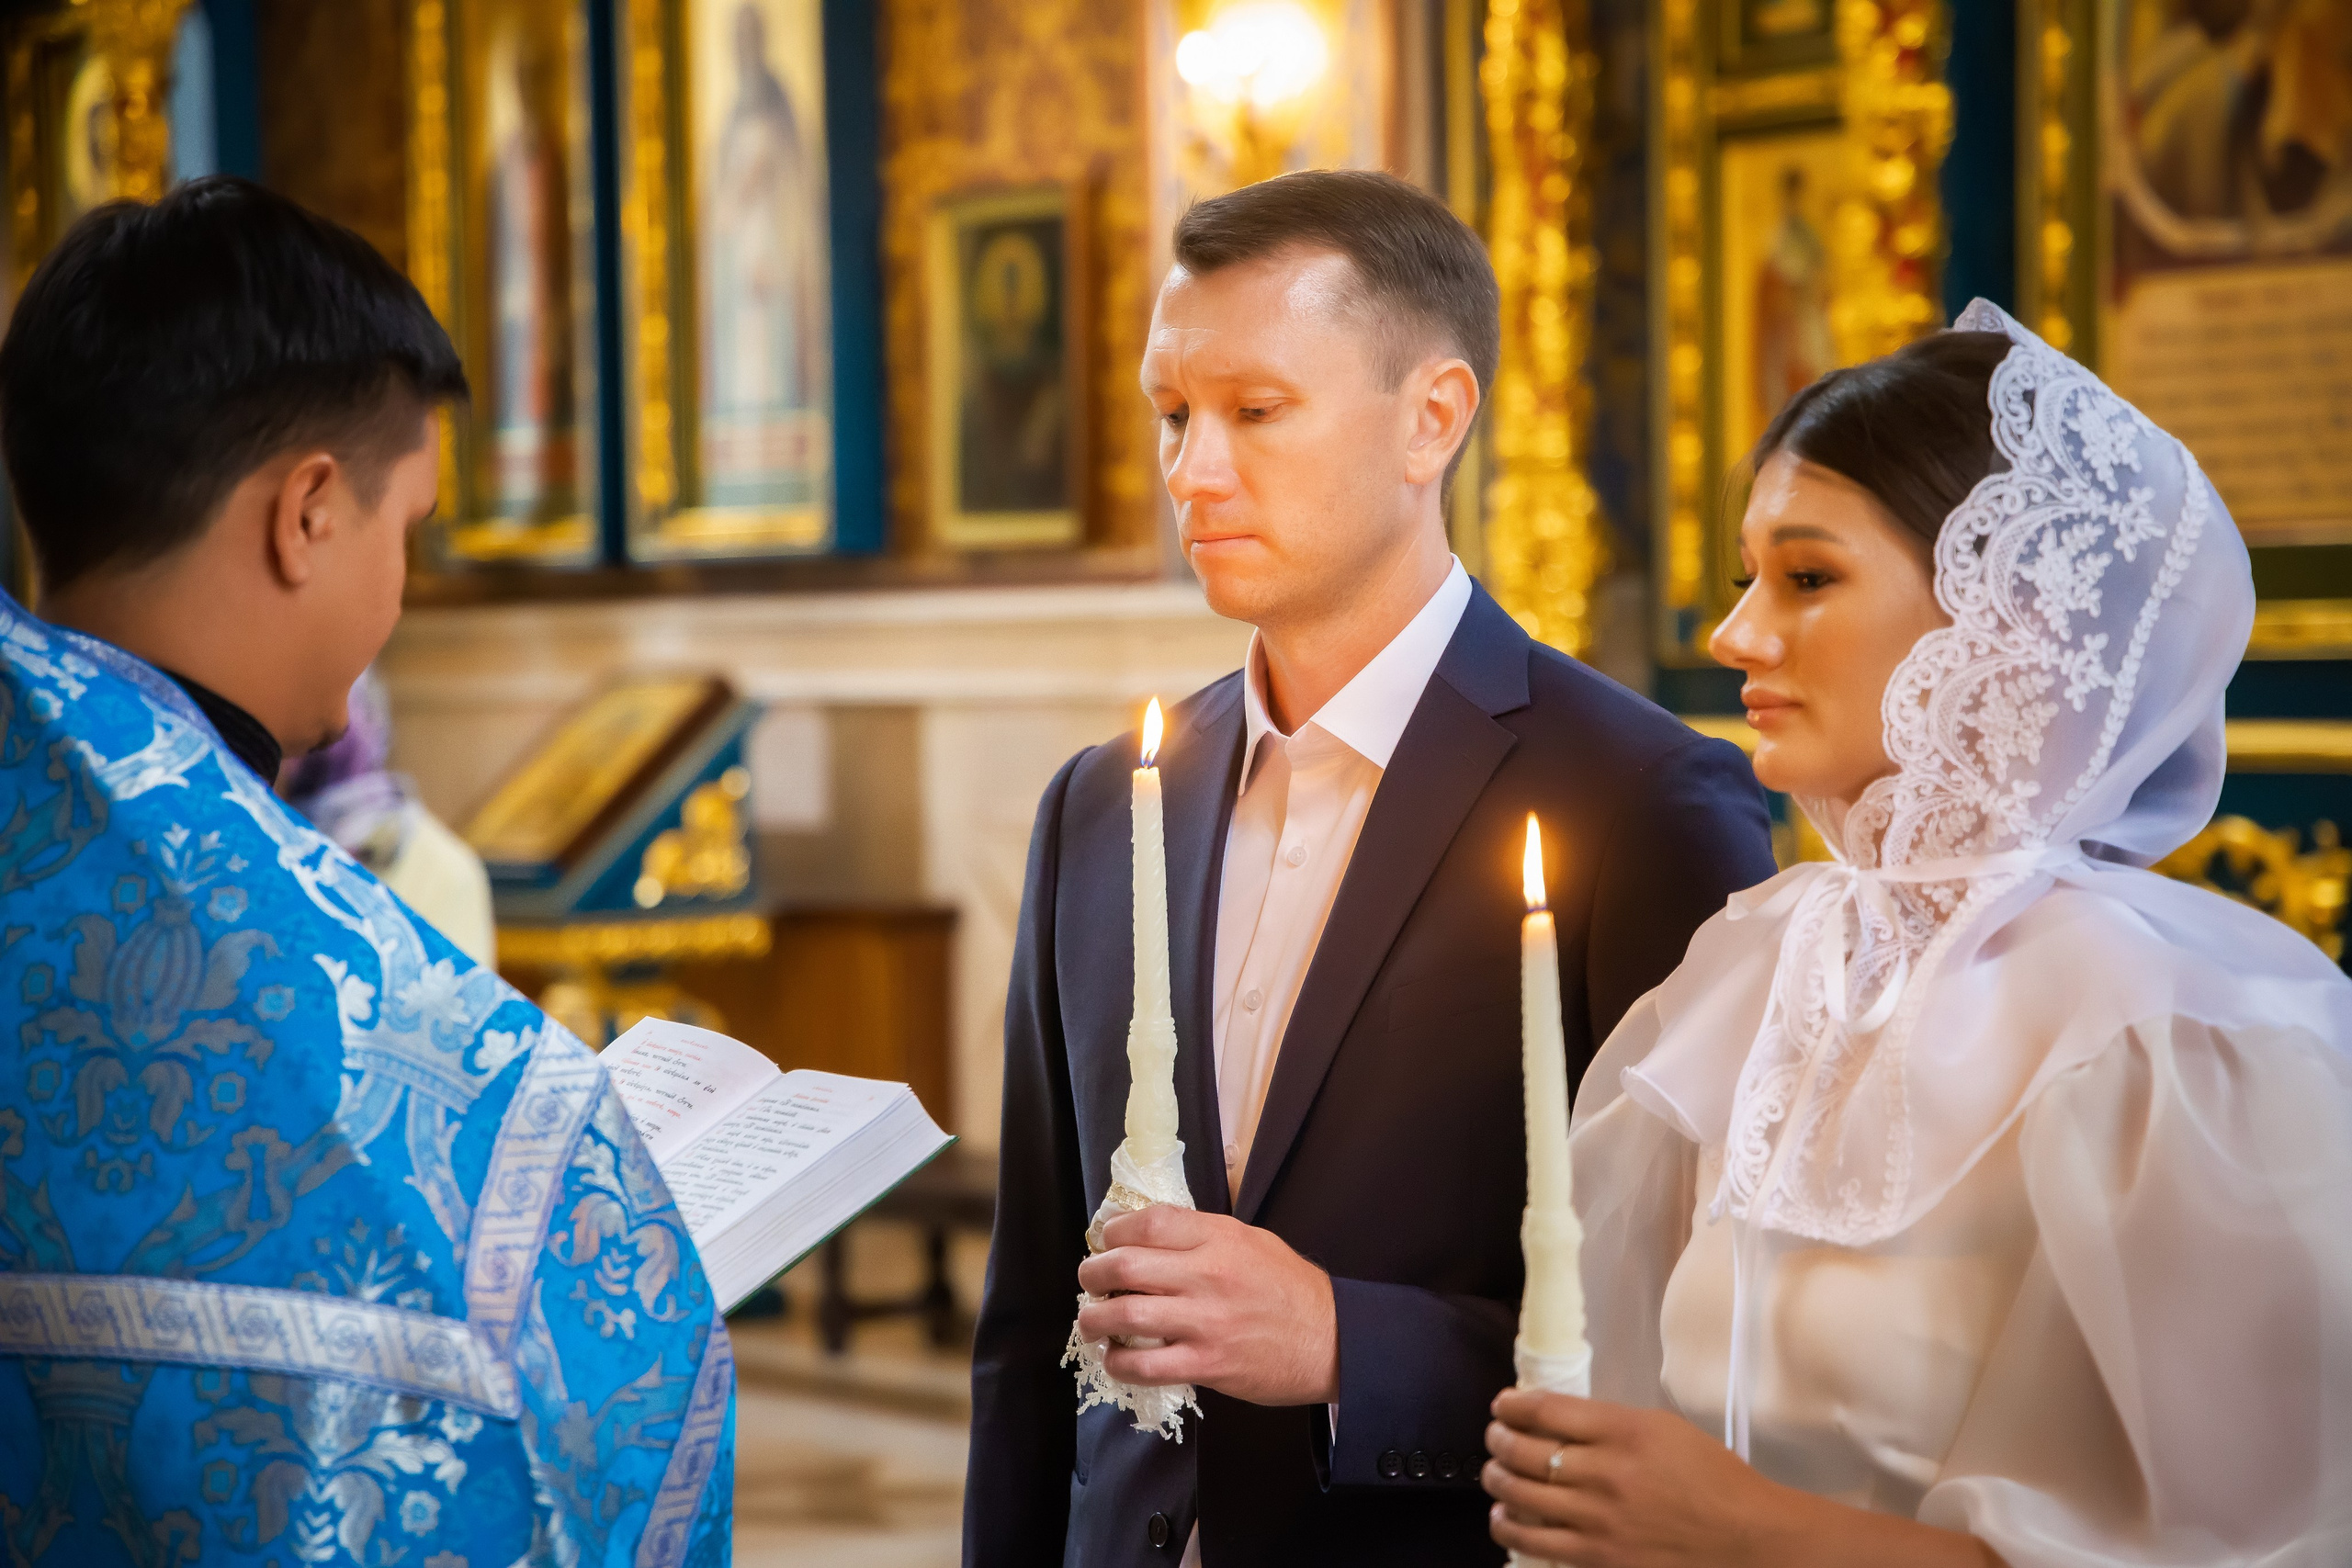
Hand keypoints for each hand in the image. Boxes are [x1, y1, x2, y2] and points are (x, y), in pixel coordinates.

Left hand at [1074, 1206, 1337, 1406]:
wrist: (1332, 1340)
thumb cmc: (1291, 1288)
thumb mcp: (1252, 1240)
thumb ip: (1202, 1235)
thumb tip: (1147, 1234)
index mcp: (1219, 1237)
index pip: (1148, 1222)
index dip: (1114, 1231)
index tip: (1106, 1241)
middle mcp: (1208, 1275)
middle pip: (1126, 1265)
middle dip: (1093, 1273)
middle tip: (1089, 1280)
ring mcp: (1205, 1322)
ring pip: (1126, 1315)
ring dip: (1094, 1320)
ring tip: (1092, 1322)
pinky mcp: (1207, 1364)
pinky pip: (1145, 1365)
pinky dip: (1119, 1363)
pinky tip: (1116, 1359)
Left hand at [1482, 1389, 2003, 1567]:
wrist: (1746, 1538)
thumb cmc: (1711, 1478)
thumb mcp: (1662, 1428)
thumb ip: (1608, 1423)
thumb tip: (1554, 1419)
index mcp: (1624, 1431)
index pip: (1543, 1410)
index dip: (1510, 1406)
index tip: (1503, 1405)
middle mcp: (1604, 1473)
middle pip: (1521, 1451)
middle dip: (1497, 1441)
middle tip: (1495, 1438)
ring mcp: (1597, 1520)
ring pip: (1518, 1495)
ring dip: (1495, 1480)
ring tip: (1494, 1474)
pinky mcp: (1597, 1559)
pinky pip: (1534, 1542)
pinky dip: (1510, 1525)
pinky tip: (1506, 1517)